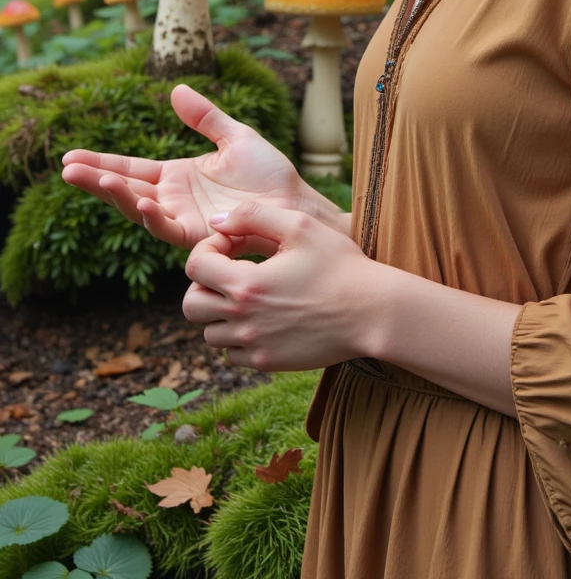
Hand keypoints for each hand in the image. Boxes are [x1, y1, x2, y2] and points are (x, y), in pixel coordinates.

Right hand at [61, 84, 351, 250]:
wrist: (295, 203)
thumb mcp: (236, 137)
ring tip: (97, 180)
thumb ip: (206, 117)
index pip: (131, 168)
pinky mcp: (199, 235)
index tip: (69, 158)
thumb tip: (175, 90)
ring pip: (141, 210)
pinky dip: (154, 216)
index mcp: (178, 176)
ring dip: (118, 196)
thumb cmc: (270, 176)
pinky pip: (169, 228)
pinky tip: (143, 201)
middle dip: (95, 180)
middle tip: (66, 169)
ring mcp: (184, 219)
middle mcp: (174, 199)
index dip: (101, 163)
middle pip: (125, 189)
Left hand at [182, 200, 378, 370]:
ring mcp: (254, 345)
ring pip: (210, 333)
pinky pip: (232, 354)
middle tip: (230, 273)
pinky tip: (262, 318)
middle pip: (192, 305)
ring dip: (220, 313)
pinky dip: (237, 337)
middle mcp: (244, 319)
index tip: (232, 244)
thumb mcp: (301, 227)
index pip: (195, 267)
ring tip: (248, 296)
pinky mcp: (267, 362)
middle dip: (204, 284)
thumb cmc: (340, 265)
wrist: (371, 312)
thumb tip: (217, 220)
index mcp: (247, 284)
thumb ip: (253, 216)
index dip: (207, 248)